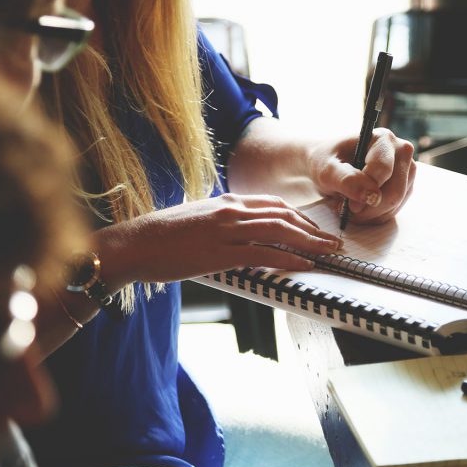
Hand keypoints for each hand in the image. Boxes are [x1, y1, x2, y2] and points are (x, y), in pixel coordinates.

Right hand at [97, 193, 342, 286]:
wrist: (133, 244)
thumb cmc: (161, 237)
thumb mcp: (197, 220)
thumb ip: (222, 224)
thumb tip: (240, 236)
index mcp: (226, 201)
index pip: (273, 204)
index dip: (299, 217)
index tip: (315, 229)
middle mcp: (231, 210)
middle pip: (284, 215)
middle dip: (313, 230)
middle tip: (333, 242)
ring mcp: (227, 229)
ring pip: (280, 231)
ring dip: (310, 243)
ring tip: (328, 253)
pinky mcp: (221, 251)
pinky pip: (264, 253)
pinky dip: (289, 258)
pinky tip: (304, 265)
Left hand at [309, 126, 416, 223]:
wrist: (328, 166)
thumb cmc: (326, 162)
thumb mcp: (326, 170)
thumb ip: (346, 180)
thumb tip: (371, 196)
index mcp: (383, 139)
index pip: (383, 170)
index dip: (365, 191)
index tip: (348, 204)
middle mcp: (401, 151)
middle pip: (395, 191)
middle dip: (369, 208)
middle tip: (348, 210)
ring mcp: (406, 170)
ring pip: (396, 204)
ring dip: (370, 214)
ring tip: (350, 207)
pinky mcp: (405, 187)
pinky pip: (394, 210)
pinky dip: (375, 216)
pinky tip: (360, 209)